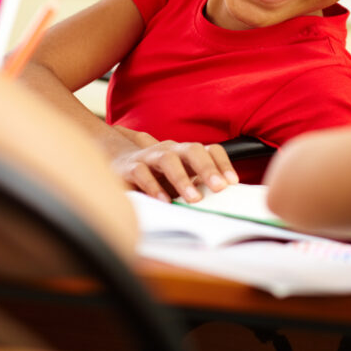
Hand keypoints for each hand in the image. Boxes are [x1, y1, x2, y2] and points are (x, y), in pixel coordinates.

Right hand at [111, 132, 238, 203]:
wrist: (118, 163)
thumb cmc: (156, 175)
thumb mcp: (180, 178)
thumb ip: (198, 185)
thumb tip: (223, 200)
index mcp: (186, 152)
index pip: (210, 150)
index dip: (223, 163)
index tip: (232, 182)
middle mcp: (171, 150)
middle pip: (192, 150)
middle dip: (207, 168)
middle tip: (219, 188)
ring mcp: (150, 157)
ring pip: (168, 160)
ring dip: (182, 179)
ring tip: (194, 199)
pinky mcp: (130, 167)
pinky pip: (142, 173)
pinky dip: (154, 187)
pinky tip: (164, 201)